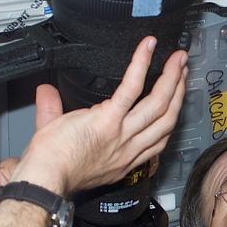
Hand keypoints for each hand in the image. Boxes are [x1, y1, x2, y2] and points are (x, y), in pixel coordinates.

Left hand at [11, 36, 187, 196]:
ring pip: (158, 104)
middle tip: (182, 70)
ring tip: (178, 59)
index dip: (171, 116)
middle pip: (166, 118)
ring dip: (172, 78)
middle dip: (179, 92)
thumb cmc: (50, 168)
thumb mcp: (57, 139)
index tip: (175, 99)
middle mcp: (128, 148)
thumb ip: (52, 111)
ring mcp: (121, 134)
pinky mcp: (108, 120)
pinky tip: (146, 48)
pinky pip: (131, 89)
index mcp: (123, 159)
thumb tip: (45, 91)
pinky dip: (140, 65)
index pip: (158, 138)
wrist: (44, 179)